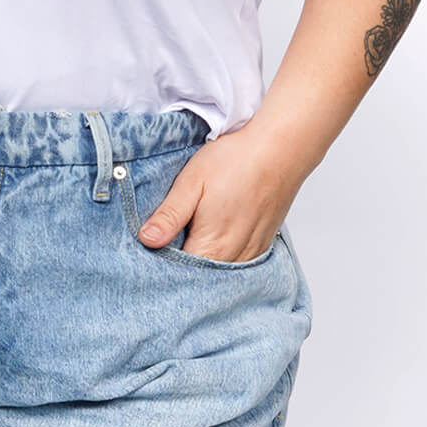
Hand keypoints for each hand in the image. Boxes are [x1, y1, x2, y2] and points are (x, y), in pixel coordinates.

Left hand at [136, 121, 306, 261]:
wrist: (279, 149)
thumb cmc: (235, 161)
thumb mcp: (192, 183)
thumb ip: (169, 216)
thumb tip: (147, 240)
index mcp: (212, 246)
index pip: (177, 273)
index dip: (160, 264)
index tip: (150, 251)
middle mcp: (233, 257)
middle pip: (198, 278)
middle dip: (180, 265)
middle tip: (169, 240)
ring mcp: (251, 253)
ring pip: (218, 272)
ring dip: (202, 260)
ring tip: (191, 237)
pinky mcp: (261, 245)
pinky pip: (236, 263)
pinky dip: (222, 256)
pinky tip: (214, 237)